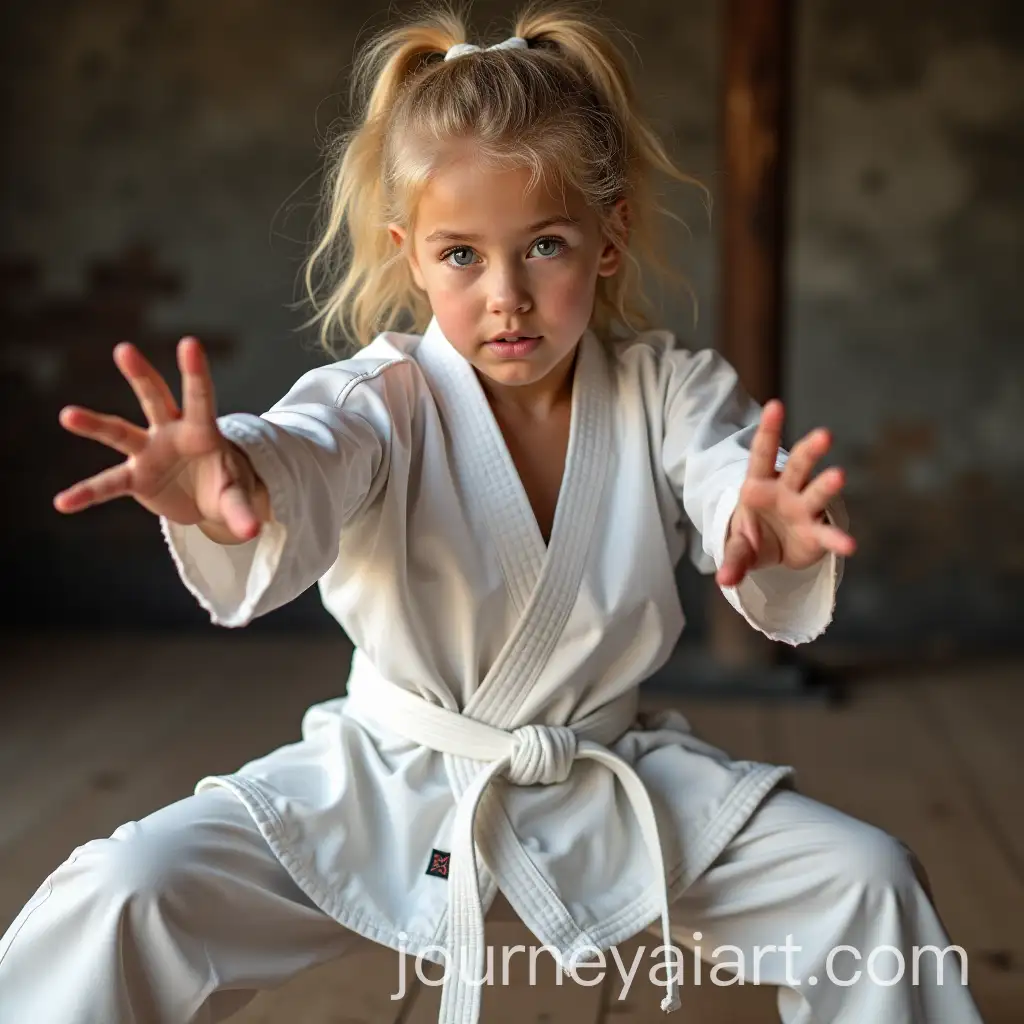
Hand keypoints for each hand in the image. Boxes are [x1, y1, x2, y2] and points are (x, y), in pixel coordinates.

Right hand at [54, 338, 268, 542]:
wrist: (209, 498)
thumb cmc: (227, 485)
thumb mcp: (237, 496)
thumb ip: (243, 511)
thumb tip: (253, 532)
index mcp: (202, 431)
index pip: (200, 398)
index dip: (195, 373)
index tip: (190, 343)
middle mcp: (171, 433)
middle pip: (156, 398)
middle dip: (141, 375)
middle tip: (125, 350)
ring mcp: (149, 452)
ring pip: (120, 433)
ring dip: (95, 425)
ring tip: (67, 415)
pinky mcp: (136, 477)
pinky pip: (108, 485)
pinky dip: (88, 495)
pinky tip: (63, 503)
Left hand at [716, 399, 855, 587]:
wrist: (773, 550)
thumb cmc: (753, 534)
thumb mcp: (738, 544)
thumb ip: (733, 558)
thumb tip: (724, 581)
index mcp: (758, 483)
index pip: (762, 453)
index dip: (769, 430)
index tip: (775, 406)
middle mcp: (785, 490)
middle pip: (797, 466)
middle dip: (809, 451)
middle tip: (824, 435)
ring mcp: (803, 509)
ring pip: (816, 492)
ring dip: (826, 485)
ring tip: (838, 476)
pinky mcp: (816, 532)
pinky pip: (826, 534)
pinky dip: (836, 539)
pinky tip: (848, 546)